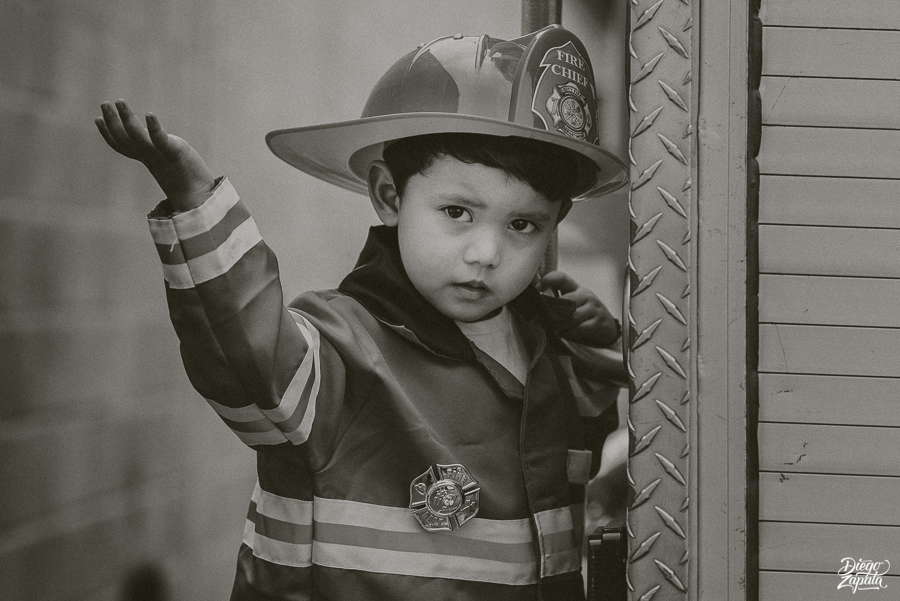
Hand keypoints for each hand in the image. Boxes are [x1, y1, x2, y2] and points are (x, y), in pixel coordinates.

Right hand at [95, 99, 214, 210]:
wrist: (200, 196)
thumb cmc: (187, 176)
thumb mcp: (168, 159)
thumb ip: (158, 150)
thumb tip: (152, 140)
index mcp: (147, 157)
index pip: (122, 145)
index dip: (107, 133)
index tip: (97, 118)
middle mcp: (150, 156)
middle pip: (124, 139)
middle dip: (112, 121)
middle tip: (104, 103)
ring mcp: (160, 155)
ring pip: (137, 136)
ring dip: (126, 118)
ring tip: (119, 101)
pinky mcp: (175, 153)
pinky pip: (161, 140)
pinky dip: (154, 128)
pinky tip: (149, 114)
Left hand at [538, 270, 620, 347]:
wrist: (607, 329)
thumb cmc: (584, 317)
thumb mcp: (572, 306)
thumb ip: (557, 304)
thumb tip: (536, 309)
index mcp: (576, 288)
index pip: (561, 278)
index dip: (547, 280)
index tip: (536, 289)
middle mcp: (585, 295)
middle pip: (565, 300)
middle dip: (552, 312)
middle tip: (543, 320)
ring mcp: (593, 307)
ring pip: (571, 316)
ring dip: (560, 325)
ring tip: (555, 330)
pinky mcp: (599, 321)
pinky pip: (579, 328)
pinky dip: (570, 333)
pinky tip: (567, 335)